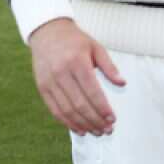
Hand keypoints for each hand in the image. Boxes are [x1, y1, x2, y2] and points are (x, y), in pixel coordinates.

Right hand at [27, 18, 125, 135]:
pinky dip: (67, 122)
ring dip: (83, 125)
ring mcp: (49, 81)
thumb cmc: (75, 40)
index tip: (113, 119)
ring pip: (67, 110)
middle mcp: (61, 72)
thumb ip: (109, 66)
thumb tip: (122, 83)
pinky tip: (79, 129)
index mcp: (77, 61)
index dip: (103, 108)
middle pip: (80, 104)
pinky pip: (54, 110)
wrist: (47, 31)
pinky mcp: (42, 87)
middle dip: (95, 120)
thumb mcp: (95, 47)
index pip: (92, 91)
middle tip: (107, 130)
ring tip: (96, 132)